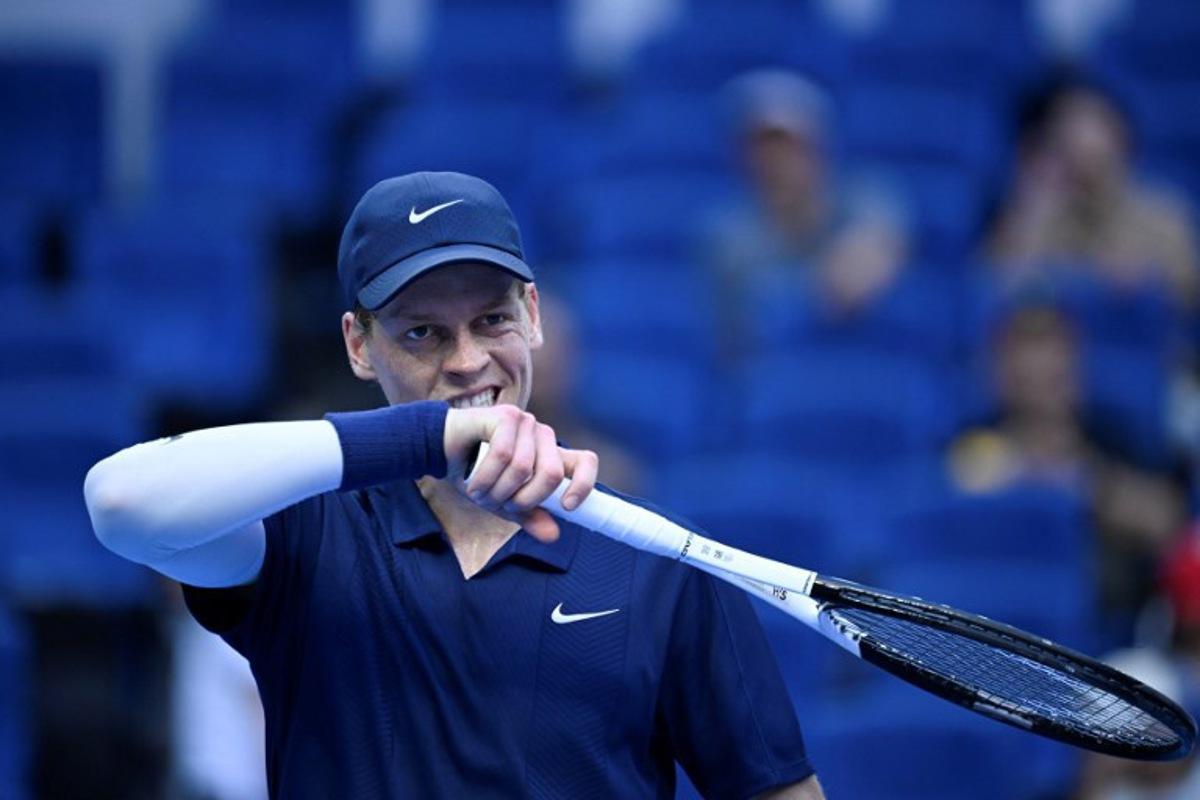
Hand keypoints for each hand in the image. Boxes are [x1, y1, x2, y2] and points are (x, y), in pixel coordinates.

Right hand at [444, 405, 598, 541]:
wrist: (440, 451)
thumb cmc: (476, 475)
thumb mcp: (505, 503)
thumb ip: (529, 516)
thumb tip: (554, 535)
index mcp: (551, 455)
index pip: (586, 461)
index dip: (584, 484)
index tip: (568, 506)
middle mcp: (543, 435)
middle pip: (550, 473)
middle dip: (522, 499)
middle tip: (499, 503)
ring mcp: (526, 422)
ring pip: (523, 467)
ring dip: (497, 490)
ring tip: (480, 492)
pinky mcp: (505, 416)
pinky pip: (503, 454)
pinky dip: (485, 477)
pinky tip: (472, 482)